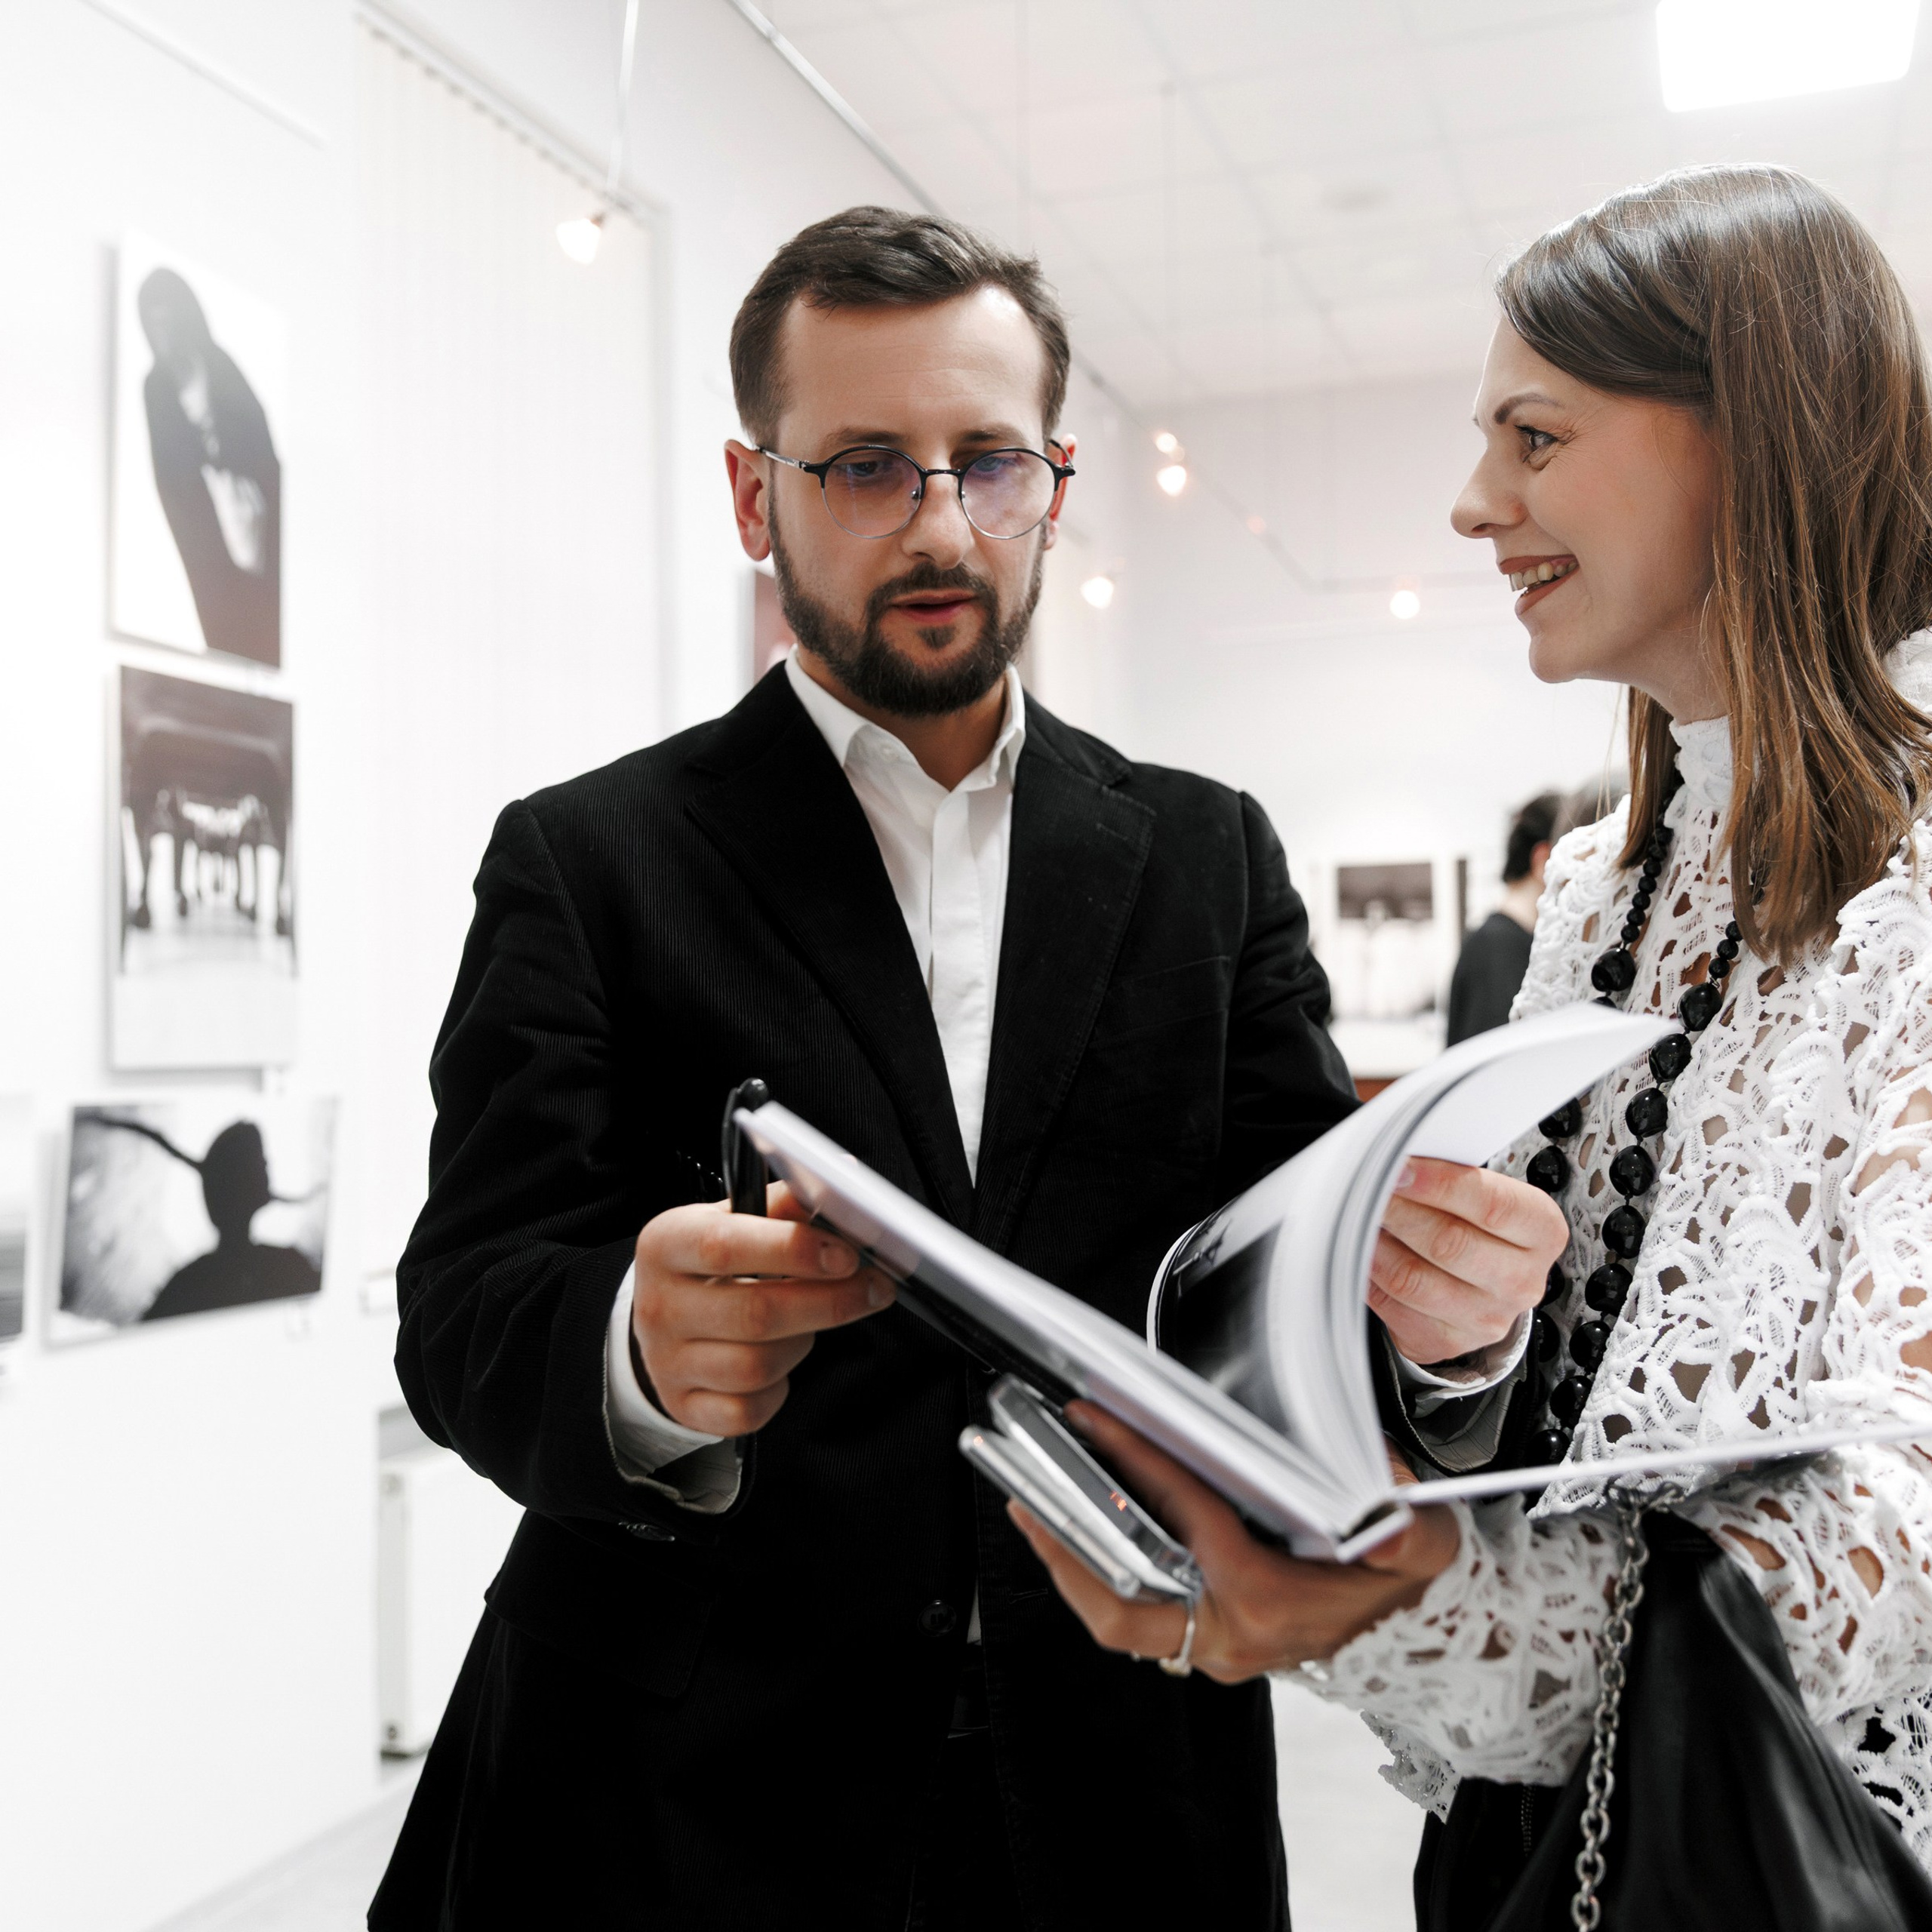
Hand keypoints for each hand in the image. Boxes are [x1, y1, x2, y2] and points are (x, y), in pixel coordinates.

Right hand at [631, 1181, 895, 1433]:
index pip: (725, 1246)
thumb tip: (841, 1184)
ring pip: (756, 1366)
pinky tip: (780, 1364)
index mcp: (667, 1244)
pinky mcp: (683, 1405)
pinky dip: (777, 1390)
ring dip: (802, 1343)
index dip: (792, 1250)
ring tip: (810, 1321)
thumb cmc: (711, 1263)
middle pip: (755, 1313)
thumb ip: (784, 1205)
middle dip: (828, 1302)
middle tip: (872, 1289)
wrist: (663, 1319)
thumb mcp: (734, 1219)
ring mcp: (667, 1362)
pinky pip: (747, 1410)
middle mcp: (659, 1304)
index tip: (846, 1254)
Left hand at [1010, 1407, 1460, 1680]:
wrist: (1422, 1639)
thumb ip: (1403, 1527)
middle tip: (1023, 1494)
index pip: (1188, 1520)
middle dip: (1067, 1549)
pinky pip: (1138, 1617)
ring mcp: (1216, 1647)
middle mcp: (1231, 1635)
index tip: (1097, 1419)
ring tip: (1033, 1505)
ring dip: (1074, 1563)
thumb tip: (1384, 1506)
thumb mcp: (1422, 1545)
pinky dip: (1103, 1575)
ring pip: (1120, 1618)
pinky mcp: (1211, 1644)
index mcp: (1269, 1602)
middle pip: (1122, 1605)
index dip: (1140, 1462)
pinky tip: (1083, 1531)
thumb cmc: (1407, 1584)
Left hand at [1370, 1157, 1564, 1366]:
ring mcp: (1486, 1317)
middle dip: (1400, 1211)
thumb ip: (1453, 1176)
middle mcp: (1521, 1280)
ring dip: (1377, 1244)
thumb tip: (1399, 1161)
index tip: (1400, 1168)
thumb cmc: (1478, 1226)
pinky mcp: (1447, 1340)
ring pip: (1414, 1278)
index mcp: (1541, 1232)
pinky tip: (1362, 1251)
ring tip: (1359, 1219)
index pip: (1492, 1205)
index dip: (1439, 1184)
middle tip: (1368, 1190)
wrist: (1481, 1287)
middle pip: (1449, 1243)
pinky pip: (1394, 1305)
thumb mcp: (1483, 1192)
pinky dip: (1370, 1274)